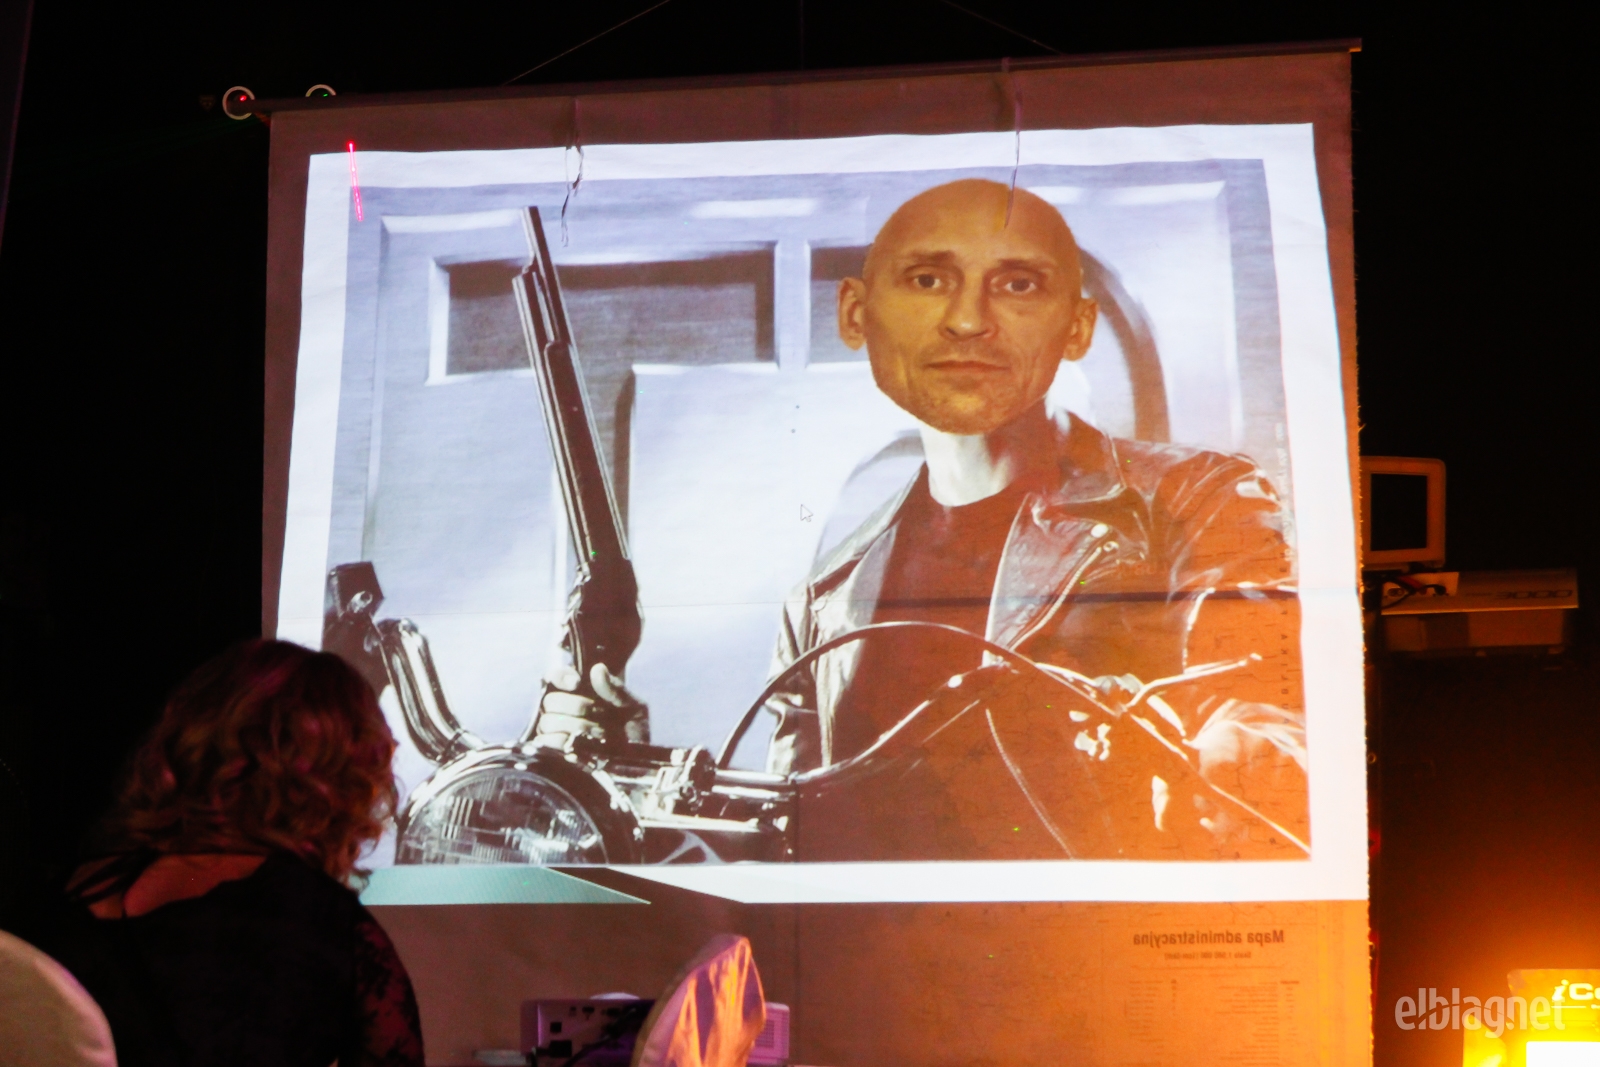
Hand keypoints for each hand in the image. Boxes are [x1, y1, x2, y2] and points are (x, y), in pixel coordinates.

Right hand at [535, 663, 649, 743]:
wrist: (637, 765)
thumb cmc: (635, 733)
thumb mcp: (634, 707)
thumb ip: (616, 689)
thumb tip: (598, 669)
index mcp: (581, 693)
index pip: (555, 677)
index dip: (561, 677)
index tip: (576, 683)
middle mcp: (564, 710)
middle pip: (550, 700)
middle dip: (576, 706)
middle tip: (599, 714)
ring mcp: (557, 732)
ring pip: (548, 721)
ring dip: (577, 727)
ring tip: (599, 733)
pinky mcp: (554, 752)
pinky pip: (545, 742)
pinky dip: (565, 742)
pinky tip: (584, 746)